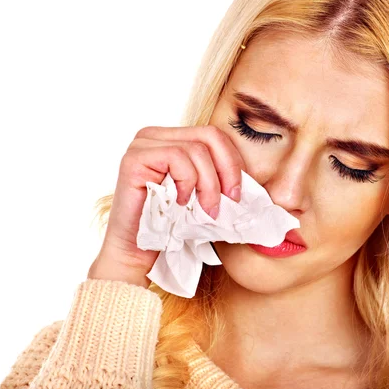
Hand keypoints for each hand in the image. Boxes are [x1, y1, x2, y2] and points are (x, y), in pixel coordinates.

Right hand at [88, 125, 245, 285]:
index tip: (237, 192)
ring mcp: (142, 144)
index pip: (214, 135)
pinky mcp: (134, 158)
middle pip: (209, 136)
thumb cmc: (171, 225)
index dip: (233, 161)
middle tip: (230, 200)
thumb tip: (255, 176)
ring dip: (209, 184)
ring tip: (206, 209)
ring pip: (196, 149)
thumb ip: (220, 177)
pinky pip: (176, 157)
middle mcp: (155, 136)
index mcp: (172, 138)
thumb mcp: (203, 194)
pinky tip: (180, 202)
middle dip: (227, 170)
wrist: (138, 252)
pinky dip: (187, 182)